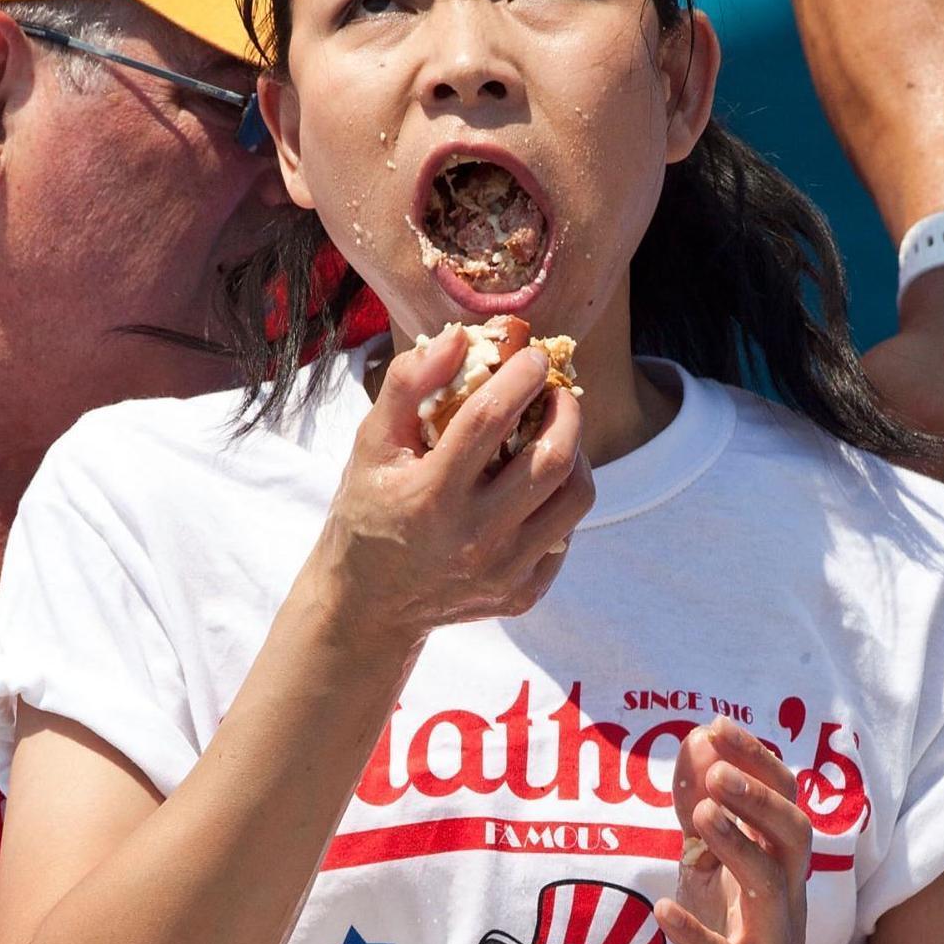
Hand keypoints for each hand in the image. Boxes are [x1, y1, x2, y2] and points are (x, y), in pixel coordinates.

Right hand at [300, 327, 593, 649]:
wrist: (369, 605)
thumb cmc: (370, 509)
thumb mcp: (372, 444)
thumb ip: (410, 385)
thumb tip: (459, 338)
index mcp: (431, 496)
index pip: (490, 420)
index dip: (519, 377)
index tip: (532, 356)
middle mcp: (473, 539)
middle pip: (551, 460)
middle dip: (565, 411)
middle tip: (555, 392)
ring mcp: (503, 572)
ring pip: (575, 498)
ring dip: (574, 453)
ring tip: (554, 435)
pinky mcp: (523, 594)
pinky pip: (567, 534)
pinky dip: (559, 500)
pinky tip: (536, 486)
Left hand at [655, 717, 841, 943]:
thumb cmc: (738, 938)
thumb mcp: (716, 868)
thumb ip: (705, 809)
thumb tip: (695, 738)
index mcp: (779, 863)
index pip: (783, 798)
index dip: (755, 760)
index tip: (717, 725)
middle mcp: (785, 897)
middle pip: (795, 834)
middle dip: (759, 797)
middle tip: (717, 770)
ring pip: (772, 887)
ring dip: (739, 845)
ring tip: (704, 812)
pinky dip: (696, 933)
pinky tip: (663, 909)